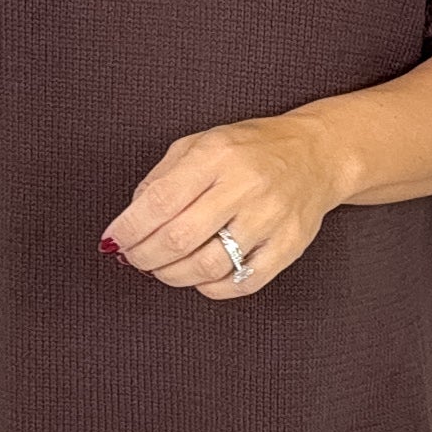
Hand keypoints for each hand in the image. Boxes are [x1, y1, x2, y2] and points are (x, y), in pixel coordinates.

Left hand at [102, 112, 350, 300]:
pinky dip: (211, 288)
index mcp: (217, 155)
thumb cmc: (252, 150)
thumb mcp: (201, 143)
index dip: (129, 228)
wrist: (317, 155)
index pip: (160, 201)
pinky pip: (242, 282)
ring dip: (173, 275)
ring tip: (162, 268)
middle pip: (179, 238)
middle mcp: (245, 185)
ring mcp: (270, 218)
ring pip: (208, 266)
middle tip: (133, 258)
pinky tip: (199, 278)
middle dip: (145, 256)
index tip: (114, 240)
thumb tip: (131, 219)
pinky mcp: (289, 245)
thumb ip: (162, 177)